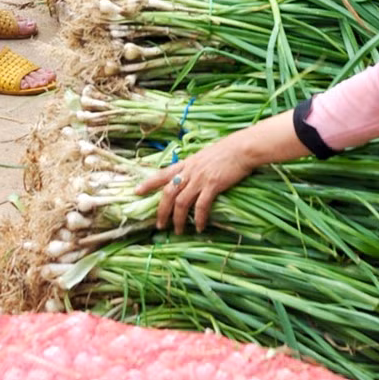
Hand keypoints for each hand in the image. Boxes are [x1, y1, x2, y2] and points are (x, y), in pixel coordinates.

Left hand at [136, 133, 257, 232]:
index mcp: (187, 163)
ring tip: (178, 231)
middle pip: (168, 193)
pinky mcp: (212, 185)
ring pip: (181, 202)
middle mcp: (190, 171)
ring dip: (177, 219)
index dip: (148, 183)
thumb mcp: (204, 156)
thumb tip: (188, 176)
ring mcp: (200, 178)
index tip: (136, 191)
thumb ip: (194, 166)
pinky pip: (201, 206)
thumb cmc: (226, 151)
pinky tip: (199, 227)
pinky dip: (198, 218)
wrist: (242, 148)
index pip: (162, 173)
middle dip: (161, 211)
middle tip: (159, 225)